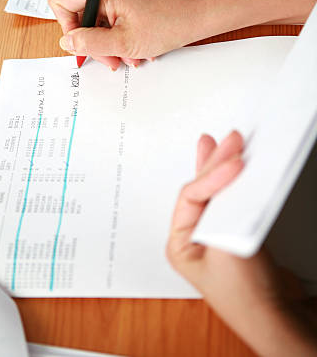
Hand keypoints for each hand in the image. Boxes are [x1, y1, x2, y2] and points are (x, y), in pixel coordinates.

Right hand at [48, 0, 206, 69]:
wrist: (201, 15)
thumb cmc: (169, 23)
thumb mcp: (124, 42)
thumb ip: (90, 43)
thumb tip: (67, 42)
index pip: (60, 1)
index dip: (67, 26)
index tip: (83, 44)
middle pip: (81, 17)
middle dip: (93, 42)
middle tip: (111, 59)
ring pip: (99, 23)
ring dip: (110, 45)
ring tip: (131, 56)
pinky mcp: (131, 4)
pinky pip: (114, 23)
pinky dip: (122, 39)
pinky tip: (138, 50)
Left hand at [167, 131, 316, 355]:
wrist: (280, 321)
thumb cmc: (247, 299)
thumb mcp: (229, 249)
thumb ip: (226, 211)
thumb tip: (232, 175)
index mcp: (181, 242)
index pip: (192, 196)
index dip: (212, 176)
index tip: (235, 164)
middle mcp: (195, 235)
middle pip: (203, 188)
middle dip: (216, 162)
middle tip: (231, 139)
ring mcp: (216, 231)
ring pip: (217, 189)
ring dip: (223, 165)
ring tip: (226, 142)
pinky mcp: (237, 230)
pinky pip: (233, 197)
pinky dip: (236, 179)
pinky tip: (235, 164)